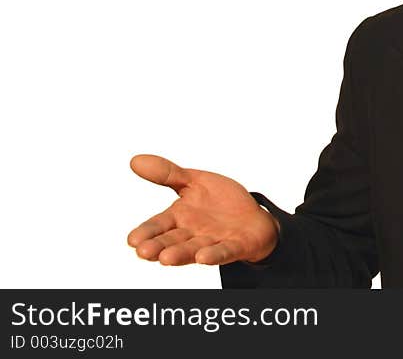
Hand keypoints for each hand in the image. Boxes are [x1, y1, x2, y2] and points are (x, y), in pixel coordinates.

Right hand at [127, 154, 278, 265]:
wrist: (253, 217)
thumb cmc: (220, 202)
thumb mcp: (195, 181)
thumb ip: (168, 174)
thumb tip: (135, 160)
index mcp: (179, 218)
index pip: (158, 225)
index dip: (146, 232)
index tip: (132, 240)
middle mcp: (192, 233)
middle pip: (172, 241)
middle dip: (158, 246)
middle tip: (144, 252)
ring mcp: (213, 242)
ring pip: (193, 249)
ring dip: (180, 254)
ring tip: (166, 258)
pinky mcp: (235, 246)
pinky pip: (224, 252)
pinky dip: (214, 255)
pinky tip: (204, 258)